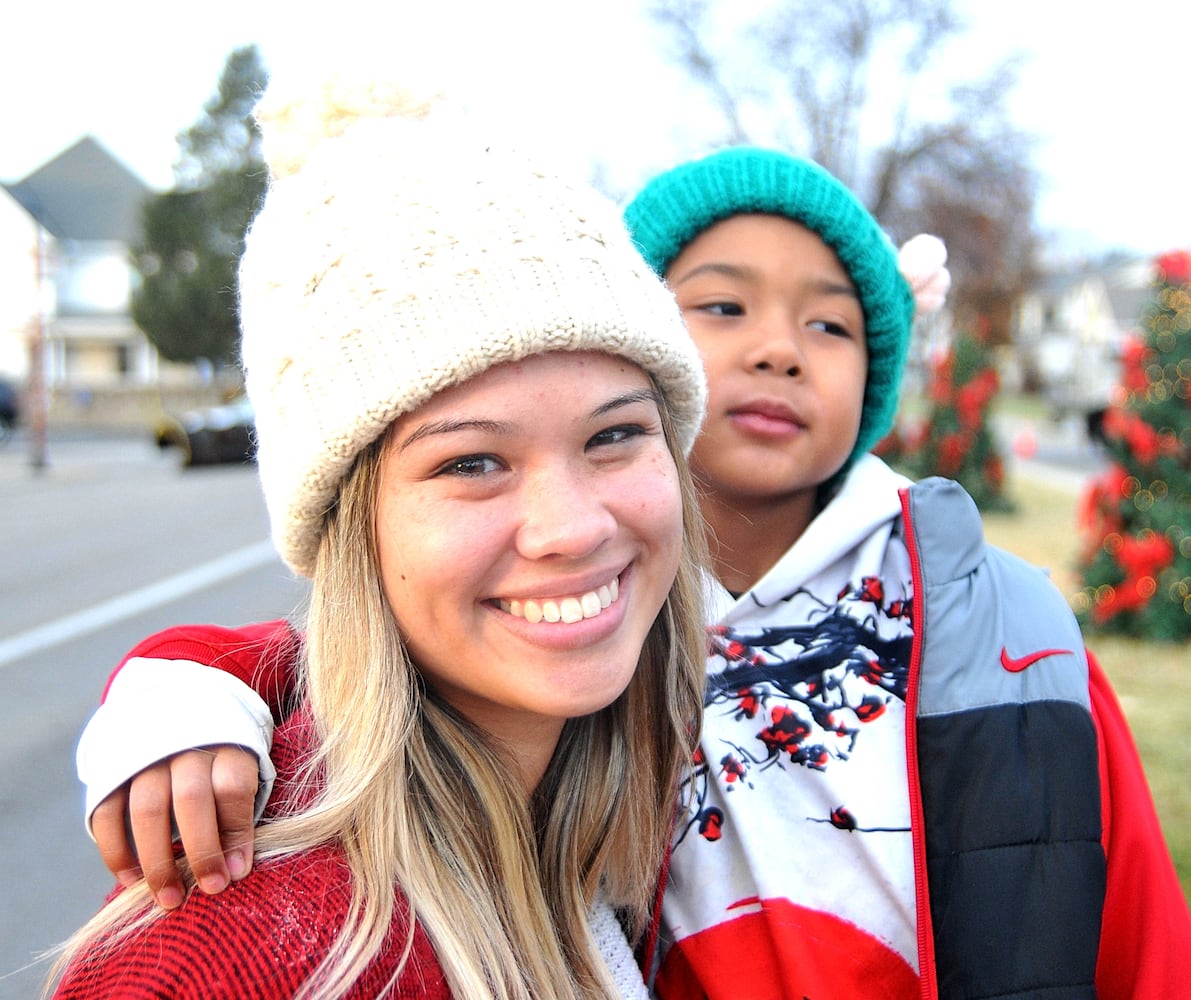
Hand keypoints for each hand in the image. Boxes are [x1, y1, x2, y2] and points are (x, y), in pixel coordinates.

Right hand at [90, 744, 259, 909]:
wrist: (178, 715)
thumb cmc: (218, 761)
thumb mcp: (240, 772)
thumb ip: (237, 812)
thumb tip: (235, 869)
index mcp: (226, 743)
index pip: (232, 787)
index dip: (236, 831)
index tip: (238, 870)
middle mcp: (184, 746)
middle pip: (191, 798)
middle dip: (202, 850)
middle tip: (211, 888)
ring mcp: (145, 757)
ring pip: (147, 809)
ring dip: (157, 861)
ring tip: (170, 897)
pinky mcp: (111, 771)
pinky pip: (107, 814)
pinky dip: (117, 852)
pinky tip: (132, 880)